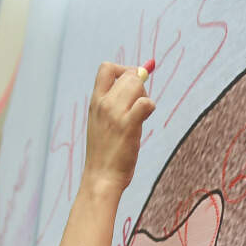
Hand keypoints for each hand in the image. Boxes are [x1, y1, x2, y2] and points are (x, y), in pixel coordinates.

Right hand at [82, 62, 155, 192]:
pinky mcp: (128, 126)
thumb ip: (114, 104)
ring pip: (137, 85)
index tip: (130, 85)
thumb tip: (137, 82)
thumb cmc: (105, 152)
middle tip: (140, 104)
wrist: (101, 177)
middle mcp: (103, 103)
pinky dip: (150, 107)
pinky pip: (146, 103)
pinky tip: (146, 119)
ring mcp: (115, 114)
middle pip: (128, 75)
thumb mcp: (103, 123)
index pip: (107, 68)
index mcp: (95, 102)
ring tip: (142, 114)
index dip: (124, 70)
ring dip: (145, 96)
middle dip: (140, 84)